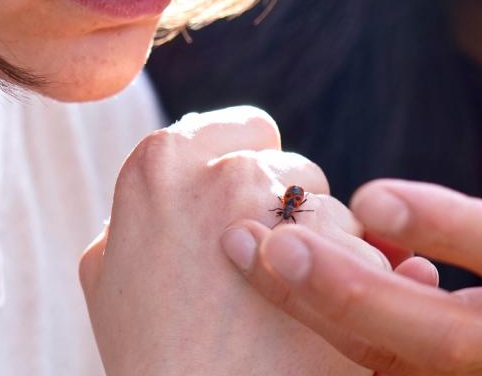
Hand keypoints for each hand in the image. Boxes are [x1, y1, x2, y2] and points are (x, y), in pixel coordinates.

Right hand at [79, 106, 436, 375]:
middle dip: (294, 216)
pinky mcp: (340, 262)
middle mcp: (228, 172)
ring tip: (296, 308)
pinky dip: (366, 286)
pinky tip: (329, 323)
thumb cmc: (147, 353)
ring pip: (337, 212)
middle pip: (296, 171)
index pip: (248, 129)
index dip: (258, 175)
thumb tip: (190, 179)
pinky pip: (371, 255)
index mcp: (161, 161)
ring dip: (333, 252)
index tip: (256, 215)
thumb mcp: (109, 270)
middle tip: (272, 274)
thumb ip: (143, 209)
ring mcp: (285, 216)